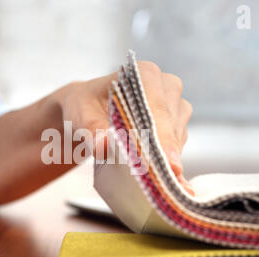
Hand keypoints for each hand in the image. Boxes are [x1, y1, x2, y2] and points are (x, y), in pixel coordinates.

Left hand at [61, 61, 193, 194]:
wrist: (89, 111)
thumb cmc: (85, 107)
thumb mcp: (81, 116)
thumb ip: (92, 131)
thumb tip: (104, 146)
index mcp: (145, 75)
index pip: (158, 109)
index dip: (163, 138)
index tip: (169, 165)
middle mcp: (166, 86)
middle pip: (170, 126)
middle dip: (161, 154)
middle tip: (151, 180)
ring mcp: (175, 105)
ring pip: (176, 140)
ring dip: (160, 159)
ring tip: (139, 171)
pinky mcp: (177, 125)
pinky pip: (176, 148)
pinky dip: (163, 162)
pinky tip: (149, 171)